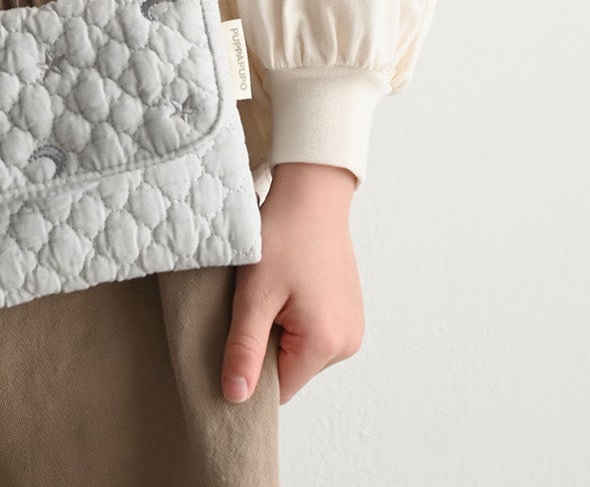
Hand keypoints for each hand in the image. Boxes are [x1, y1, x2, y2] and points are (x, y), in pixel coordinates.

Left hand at [221, 162, 363, 405]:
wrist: (312, 192)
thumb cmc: (283, 236)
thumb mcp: (254, 294)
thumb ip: (245, 349)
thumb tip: (236, 397)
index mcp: (326, 344)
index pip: (280, 388)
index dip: (253, 367)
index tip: (239, 334)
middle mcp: (348, 342)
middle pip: (292, 369)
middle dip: (268, 344)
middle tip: (256, 302)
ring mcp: (353, 326)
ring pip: (302, 350)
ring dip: (282, 328)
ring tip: (274, 288)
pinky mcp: (349, 310)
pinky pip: (315, 331)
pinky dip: (297, 316)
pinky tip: (289, 284)